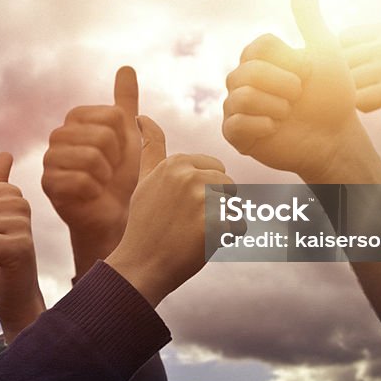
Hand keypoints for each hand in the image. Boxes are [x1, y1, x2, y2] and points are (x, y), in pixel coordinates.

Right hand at [42, 66, 139, 277]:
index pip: (112, 116)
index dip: (124, 138)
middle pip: (101, 135)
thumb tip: (126, 67)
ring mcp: (50, 159)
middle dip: (115, 159)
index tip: (118, 153)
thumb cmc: (123, 176)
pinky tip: (90, 195)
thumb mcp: (131, 136)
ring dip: (105, 176)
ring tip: (100, 183)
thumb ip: (126, 102)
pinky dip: (94, 191)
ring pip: (91, 157)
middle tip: (109, 171)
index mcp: (77, 119)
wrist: (115, 214)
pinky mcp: (48, 184)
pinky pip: (81, 180)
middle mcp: (59, 135)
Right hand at [105, 117, 233, 306]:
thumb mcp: (144, 179)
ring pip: (234, 205)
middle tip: (187, 222)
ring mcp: (201, 200)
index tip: (180, 207)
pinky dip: (226, 239)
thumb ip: (151, 147)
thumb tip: (142, 116)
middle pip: (228, 186)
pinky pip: (239, 227)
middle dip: (216, 206)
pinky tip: (201, 244)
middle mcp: (189, 175)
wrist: (141, 264)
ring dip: (222, 222)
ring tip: (194, 233)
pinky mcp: (212, 225)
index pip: (216, 170)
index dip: (204, 192)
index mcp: (177, 162)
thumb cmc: (145, 223)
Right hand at [222, 0, 360, 182]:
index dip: (289, 62)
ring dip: (275, 106)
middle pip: (247, 71)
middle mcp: (242, 81)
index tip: (308, 75)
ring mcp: (237, 108)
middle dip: (283, 85)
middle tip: (299, 97)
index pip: (259, 47)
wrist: (336, 137)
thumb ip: (308, 17)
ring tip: (289, 115)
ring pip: (241, 97)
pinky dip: (262, 126)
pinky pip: (235, 124)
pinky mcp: (236, 136)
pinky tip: (277, 130)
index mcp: (259, 60)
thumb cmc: (332, 95)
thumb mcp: (323, 50)